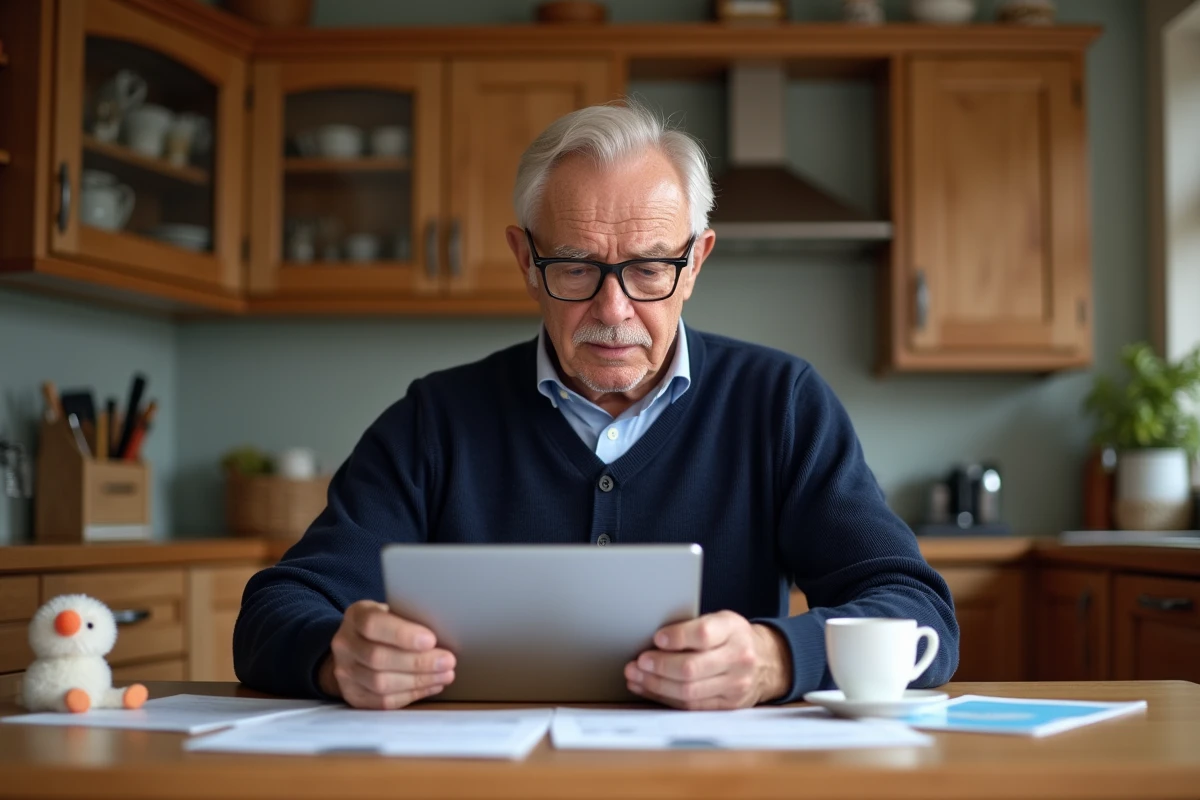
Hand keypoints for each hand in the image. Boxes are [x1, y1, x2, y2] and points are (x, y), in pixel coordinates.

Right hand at [317, 600, 455, 708]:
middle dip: (419, 662)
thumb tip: (443, 631)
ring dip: (419, 681)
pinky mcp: (353, 695)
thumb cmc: (387, 625)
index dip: (402, 634)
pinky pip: (383, 702)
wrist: (357, 646)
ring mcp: (345, 673)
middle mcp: (344, 644)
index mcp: (355, 616)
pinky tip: (432, 685)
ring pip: (381, 684)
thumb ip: (409, 618)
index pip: (373, 624)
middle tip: (448, 661)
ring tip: (445, 675)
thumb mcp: (393, 611)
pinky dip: (412, 694)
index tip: (431, 640)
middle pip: (378, 658)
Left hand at [623, 611, 791, 709]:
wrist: (767, 661)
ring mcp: (735, 686)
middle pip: (691, 668)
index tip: (657, 638)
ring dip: (656, 685)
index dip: (677, 637)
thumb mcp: (721, 621)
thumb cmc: (732, 637)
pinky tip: (647, 689)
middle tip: (638, 662)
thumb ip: (694, 627)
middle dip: (659, 667)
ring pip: (688, 692)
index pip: (703, 635)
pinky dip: (664, 698)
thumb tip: (654, 639)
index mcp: (733, 630)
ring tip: (635, 676)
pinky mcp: (727, 706)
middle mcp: (738, 659)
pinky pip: (691, 706)